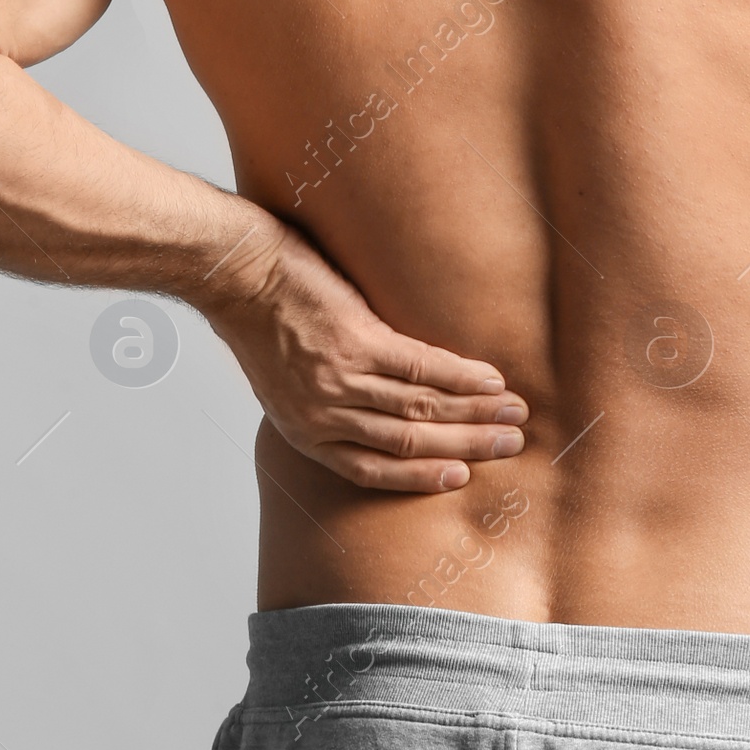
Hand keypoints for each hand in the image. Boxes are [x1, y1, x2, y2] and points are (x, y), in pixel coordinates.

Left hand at [206, 221, 526, 491]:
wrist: (237, 273)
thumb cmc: (256, 321)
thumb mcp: (279, 383)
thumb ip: (322, 404)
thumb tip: (369, 409)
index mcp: (304, 431)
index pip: (372, 470)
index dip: (421, 477)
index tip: (461, 476)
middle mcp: (325, 414)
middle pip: (409, 442)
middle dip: (466, 445)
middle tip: (509, 444)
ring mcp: (342, 379)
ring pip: (422, 408)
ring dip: (475, 412)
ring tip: (512, 413)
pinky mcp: (357, 341)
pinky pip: (422, 367)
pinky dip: (461, 376)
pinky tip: (489, 380)